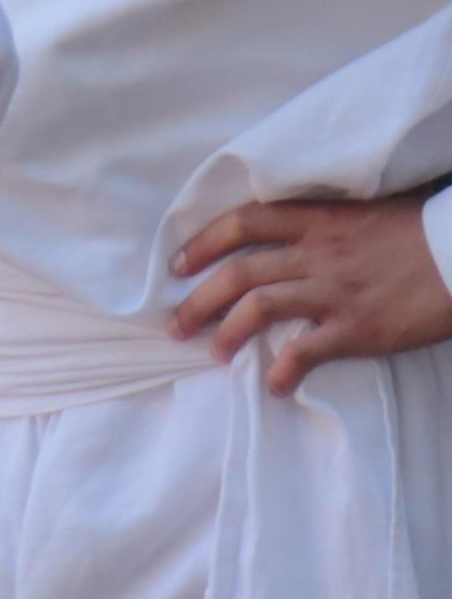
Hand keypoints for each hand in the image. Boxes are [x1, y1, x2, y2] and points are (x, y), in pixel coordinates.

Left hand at [169, 192, 451, 398]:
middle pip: (238, 274)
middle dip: (198, 301)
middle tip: (176, 325)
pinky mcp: (358, 328)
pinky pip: (305, 352)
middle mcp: (318, 255)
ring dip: (227, 334)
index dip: (203, 243)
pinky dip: (282, 371)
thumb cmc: (422, 231)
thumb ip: (324, 223)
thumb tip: (287, 236)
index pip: (244, 223)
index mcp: (319, 221)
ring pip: (259, 309)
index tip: (178, 265)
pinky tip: (273, 385)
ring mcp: (335, 292)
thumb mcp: (365, 213)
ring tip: (212, 353)